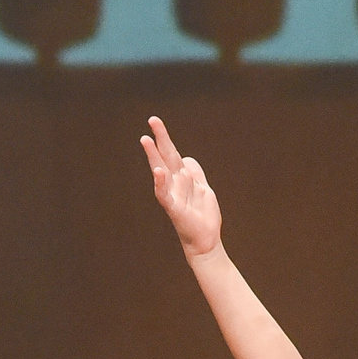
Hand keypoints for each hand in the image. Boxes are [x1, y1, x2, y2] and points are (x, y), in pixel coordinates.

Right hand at [140, 116, 221, 256]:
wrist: (205, 239)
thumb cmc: (202, 216)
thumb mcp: (203, 189)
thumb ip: (196, 173)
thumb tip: (186, 158)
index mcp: (181, 178)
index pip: (171, 154)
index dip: (164, 138)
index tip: (154, 122)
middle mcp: (174, 184)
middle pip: (166, 157)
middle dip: (160, 138)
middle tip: (152, 120)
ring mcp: (172, 195)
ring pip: (170, 173)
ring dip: (162, 161)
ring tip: (152, 146)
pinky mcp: (174, 208)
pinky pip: (165, 194)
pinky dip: (161, 183)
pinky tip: (158, 171)